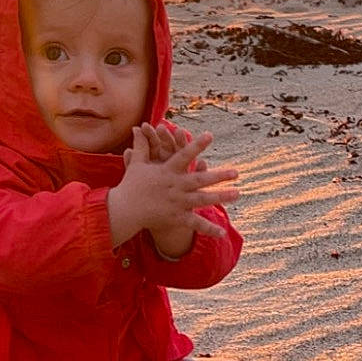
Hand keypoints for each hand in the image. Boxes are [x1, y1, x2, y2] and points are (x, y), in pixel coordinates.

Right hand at [107, 123, 237, 252]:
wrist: (124, 210)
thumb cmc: (131, 185)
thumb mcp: (137, 163)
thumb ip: (141, 145)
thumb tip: (137, 127)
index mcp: (167, 171)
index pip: (184, 155)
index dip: (196, 145)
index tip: (210, 135)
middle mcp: (175, 186)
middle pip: (200, 180)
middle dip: (219, 176)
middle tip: (236, 172)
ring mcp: (177, 203)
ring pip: (202, 199)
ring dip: (221, 197)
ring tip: (237, 193)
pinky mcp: (176, 217)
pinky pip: (195, 223)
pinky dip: (208, 229)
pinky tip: (222, 233)